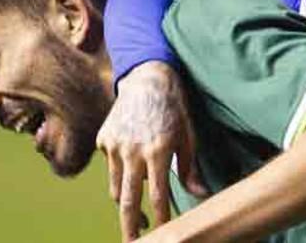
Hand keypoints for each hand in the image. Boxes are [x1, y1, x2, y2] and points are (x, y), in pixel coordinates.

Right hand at [96, 61, 207, 241]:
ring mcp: (115, 145)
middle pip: (127, 201)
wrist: (147, 78)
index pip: (158, 196)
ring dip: (126, 202)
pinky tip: (131, 164)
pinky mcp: (104, 139)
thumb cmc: (174, 108)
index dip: (161, 219)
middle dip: (130, 227)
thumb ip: (191, 169)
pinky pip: (110, 167)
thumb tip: (201, 195)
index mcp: (158, 151)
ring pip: (116, 188)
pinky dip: (120, 172)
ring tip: (138, 214)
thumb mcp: (188, 137)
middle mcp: (133, 150)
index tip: (163, 234)